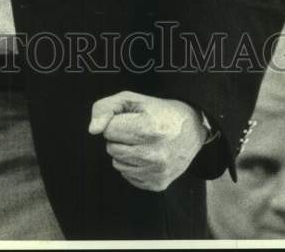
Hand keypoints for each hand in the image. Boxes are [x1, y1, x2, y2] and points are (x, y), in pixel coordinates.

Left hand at [88, 91, 206, 191]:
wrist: (192, 129)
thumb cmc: (158, 111)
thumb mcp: (132, 99)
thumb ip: (106, 108)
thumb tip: (93, 130)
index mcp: (148, 129)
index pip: (109, 130)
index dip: (116, 122)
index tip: (130, 119)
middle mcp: (154, 154)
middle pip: (111, 148)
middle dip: (119, 138)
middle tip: (136, 130)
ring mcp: (157, 172)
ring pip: (117, 164)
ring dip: (124, 152)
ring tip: (141, 142)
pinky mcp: (158, 184)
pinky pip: (128, 176)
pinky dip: (133, 165)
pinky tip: (147, 155)